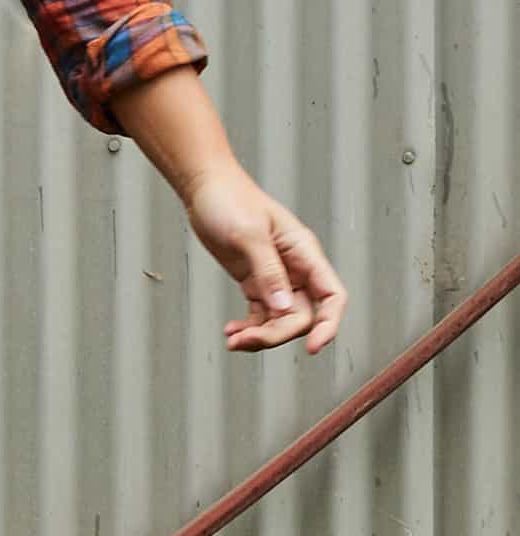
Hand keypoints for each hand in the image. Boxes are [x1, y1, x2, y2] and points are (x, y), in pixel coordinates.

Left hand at [184, 164, 348, 354]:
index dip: (328, 324)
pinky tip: (232, 331)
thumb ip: (268, 272)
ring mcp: (275, 278)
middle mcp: (295, 269)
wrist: (204, 188)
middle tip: (247, 339)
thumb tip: (283, 308)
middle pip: (301, 316)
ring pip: (280, 320)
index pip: (331, 296)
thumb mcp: (248, 234)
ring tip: (234, 340)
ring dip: (260, 335)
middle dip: (277, 333)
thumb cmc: (229, 199)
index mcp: (304, 253)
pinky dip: (249, 327)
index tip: (313, 347)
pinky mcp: (255, 282)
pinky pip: (260, 315)